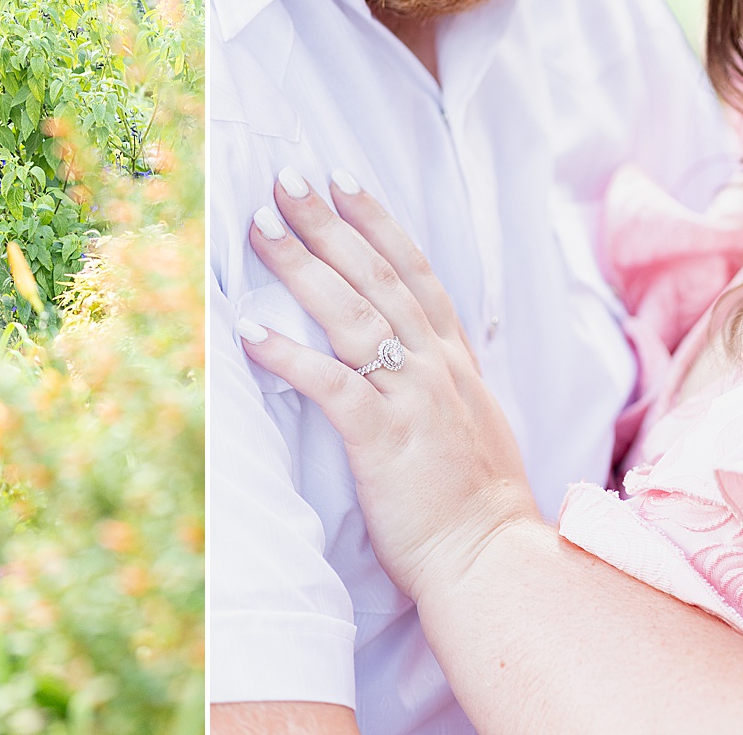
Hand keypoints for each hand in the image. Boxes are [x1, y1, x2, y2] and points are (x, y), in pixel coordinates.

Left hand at [238, 170, 540, 604]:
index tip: (344, 180)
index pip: (414, 272)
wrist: (493, 562)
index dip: (376, 222)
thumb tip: (406, 360)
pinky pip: (330, 384)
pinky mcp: (384, 438)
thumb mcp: (470, 424)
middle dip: (328, 222)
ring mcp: (412, 398)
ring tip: (262, 226)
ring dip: (302, 265)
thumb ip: (440, 384)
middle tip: (287, 180)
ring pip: (351, 313)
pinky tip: (249, 332)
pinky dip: (288, 355)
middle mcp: (435, 367)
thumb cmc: (474, 506)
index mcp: (454, 362)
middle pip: (375, 276)